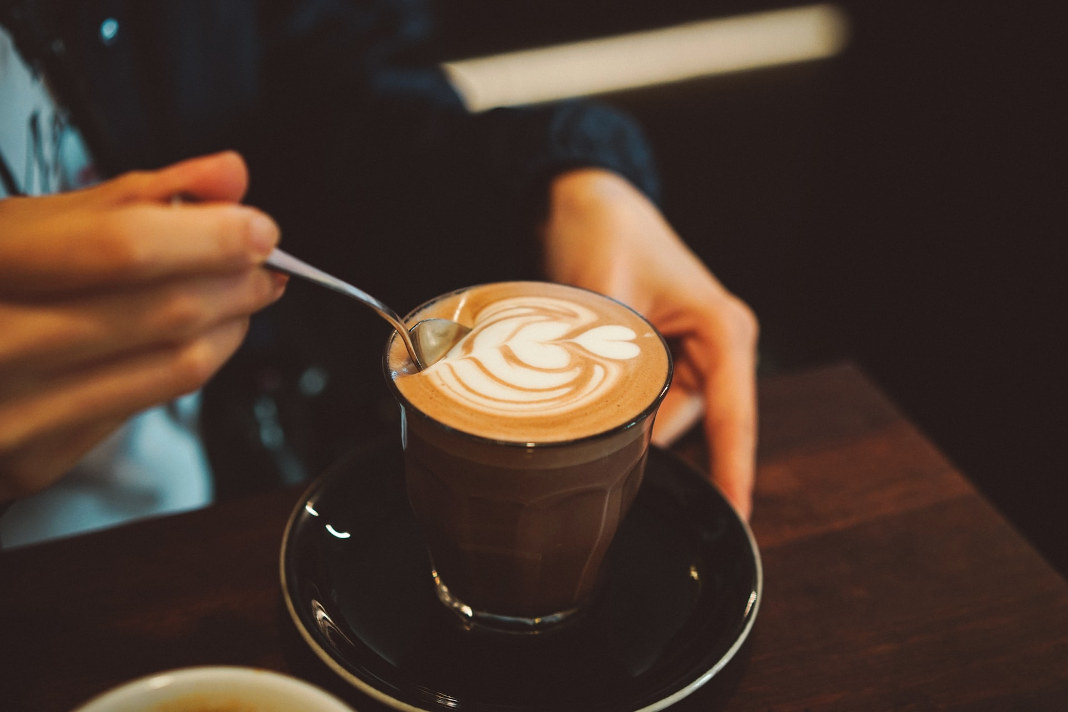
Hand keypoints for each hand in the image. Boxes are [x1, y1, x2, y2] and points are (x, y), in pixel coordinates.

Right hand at [0, 151, 285, 501]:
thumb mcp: (31, 224)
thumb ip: (135, 197)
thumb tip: (227, 175)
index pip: (125, 247)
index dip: (210, 237)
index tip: (258, 229)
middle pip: (165, 312)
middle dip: (237, 282)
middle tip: (264, 265)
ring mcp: (13, 409)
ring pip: (176, 365)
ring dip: (231, 324)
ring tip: (244, 297)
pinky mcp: (37, 457)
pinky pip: (152, 405)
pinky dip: (196, 363)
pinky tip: (202, 337)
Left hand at [540, 169, 757, 517]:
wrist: (586, 198)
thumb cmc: (605, 230)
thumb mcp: (602, 293)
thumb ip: (606, 360)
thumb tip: (597, 425)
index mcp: (722, 329)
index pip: (733, 417)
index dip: (733, 471)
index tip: (736, 517)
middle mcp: (718, 346)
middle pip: (692, 426)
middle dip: (646, 442)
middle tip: (593, 443)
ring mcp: (693, 353)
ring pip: (663, 418)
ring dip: (626, 420)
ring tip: (580, 392)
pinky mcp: (667, 357)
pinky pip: (647, 401)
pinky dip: (619, 405)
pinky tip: (587, 394)